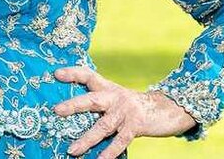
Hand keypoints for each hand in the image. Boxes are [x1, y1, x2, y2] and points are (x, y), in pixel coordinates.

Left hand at [53, 66, 196, 157]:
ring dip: (87, 139)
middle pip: (91, 100)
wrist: (166, 108)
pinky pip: (120, 140)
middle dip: (74, 105)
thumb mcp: (116, 98)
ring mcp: (125, 112)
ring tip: (72, 150)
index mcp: (108, 88)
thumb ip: (100, 102)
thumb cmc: (133, 106)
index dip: (73, 73)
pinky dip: (110, 151)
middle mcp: (115, 97)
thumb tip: (72, 111)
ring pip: (103, 126)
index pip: (89, 75)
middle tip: (57, 110)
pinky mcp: (136, 125)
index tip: (57, 74)